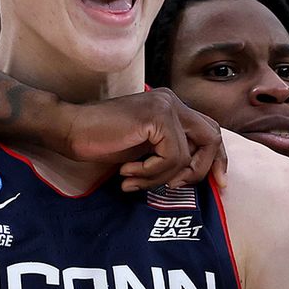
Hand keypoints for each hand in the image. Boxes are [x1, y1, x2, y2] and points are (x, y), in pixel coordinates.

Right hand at [55, 88, 226, 190]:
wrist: (70, 130)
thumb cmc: (101, 141)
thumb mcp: (144, 149)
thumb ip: (168, 152)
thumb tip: (193, 175)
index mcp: (171, 106)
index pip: (210, 130)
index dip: (217, 158)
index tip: (218, 182)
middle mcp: (172, 101)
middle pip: (211, 137)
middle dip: (204, 168)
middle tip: (179, 187)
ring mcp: (165, 106)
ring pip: (187, 155)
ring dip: (161, 177)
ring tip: (134, 179)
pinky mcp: (156, 117)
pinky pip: (172, 157)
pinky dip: (152, 173)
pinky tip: (128, 172)